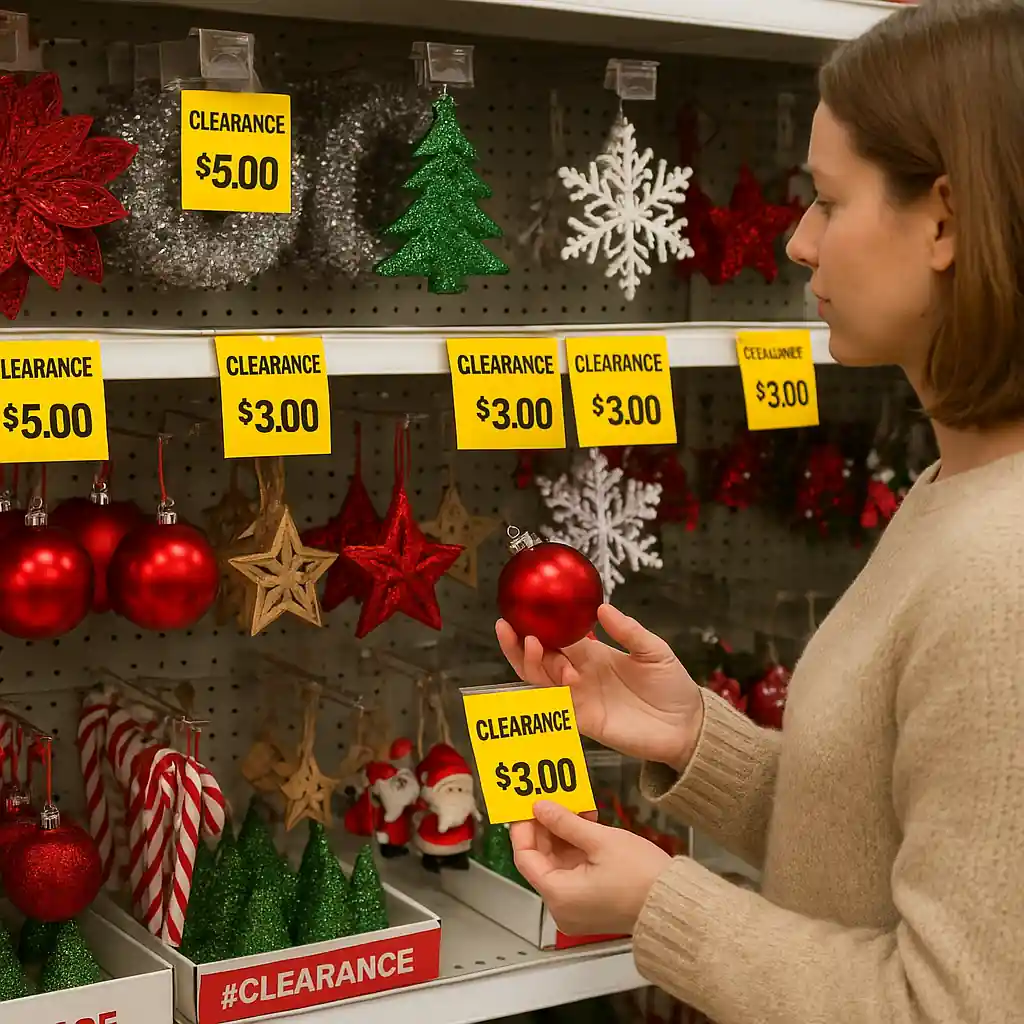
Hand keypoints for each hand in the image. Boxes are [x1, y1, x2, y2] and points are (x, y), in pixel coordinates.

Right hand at [496, 603, 703, 771]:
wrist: (687, 725)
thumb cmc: (672, 685)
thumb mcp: (653, 650)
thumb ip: (628, 631)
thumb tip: (602, 608)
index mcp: (593, 654)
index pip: (556, 637)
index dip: (537, 625)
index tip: (520, 610)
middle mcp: (579, 674)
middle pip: (539, 659)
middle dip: (519, 645)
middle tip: (507, 626)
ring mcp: (580, 698)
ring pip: (542, 681)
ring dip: (533, 663)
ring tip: (530, 643)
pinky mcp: (585, 721)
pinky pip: (560, 706)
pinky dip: (557, 690)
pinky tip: (565, 674)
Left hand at [511, 801, 670, 935]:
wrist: (675, 903)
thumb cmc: (644, 879)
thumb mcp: (601, 840)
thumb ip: (565, 822)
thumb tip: (542, 808)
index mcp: (559, 895)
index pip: (525, 857)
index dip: (524, 828)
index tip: (526, 807)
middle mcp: (562, 908)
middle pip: (540, 862)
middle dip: (545, 830)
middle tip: (549, 802)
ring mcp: (576, 909)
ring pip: (557, 866)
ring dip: (562, 837)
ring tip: (572, 810)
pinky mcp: (590, 906)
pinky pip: (572, 874)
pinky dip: (576, 851)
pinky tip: (585, 827)